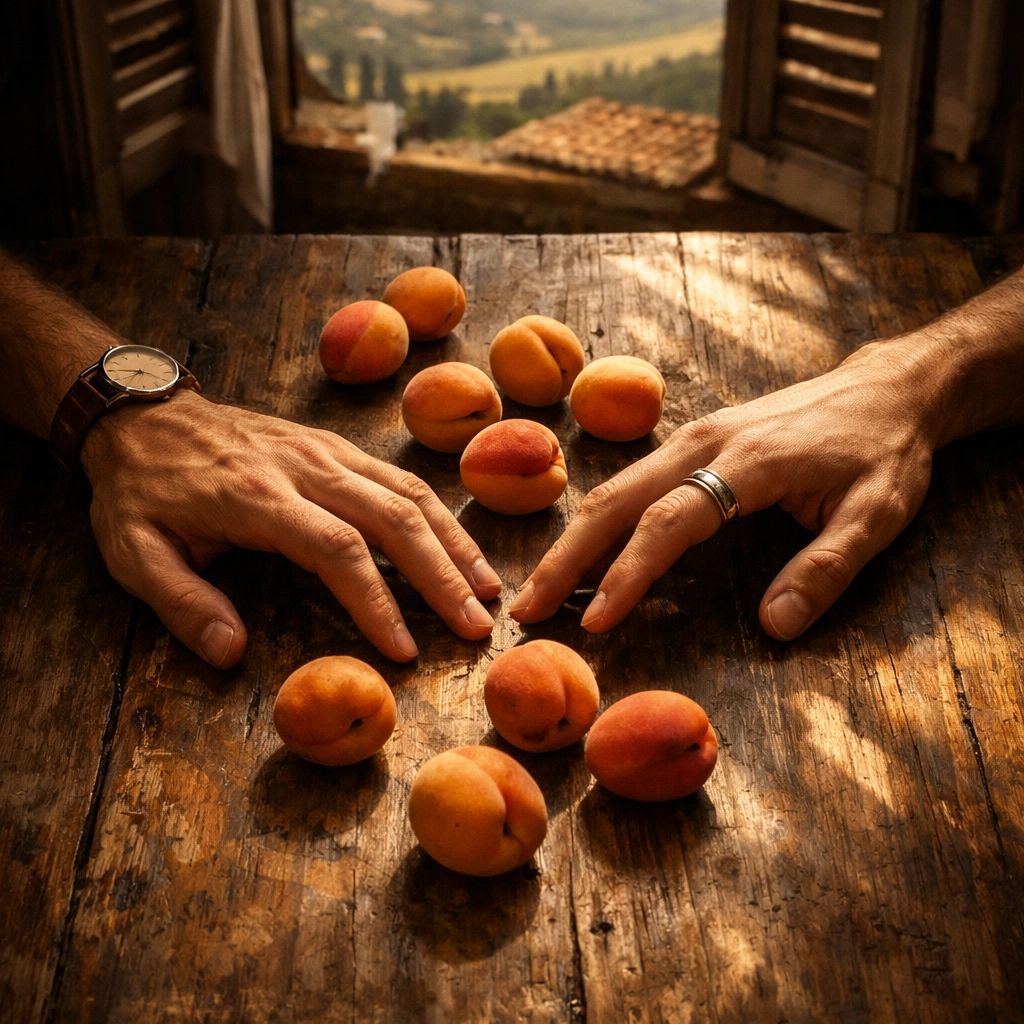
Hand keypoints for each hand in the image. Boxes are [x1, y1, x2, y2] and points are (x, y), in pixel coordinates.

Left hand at [80, 390, 501, 666]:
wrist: (145, 414)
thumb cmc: (141, 490)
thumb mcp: (133, 552)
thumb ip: (182, 603)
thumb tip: (231, 653)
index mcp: (259, 498)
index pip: (337, 550)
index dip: (377, 601)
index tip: (405, 649)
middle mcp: (306, 468)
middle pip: (393, 519)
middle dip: (441, 577)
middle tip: (475, 627)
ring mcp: (328, 452)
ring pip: (409, 493)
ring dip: (454, 544)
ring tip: (488, 590)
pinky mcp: (337, 447)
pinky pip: (401, 479)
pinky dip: (440, 516)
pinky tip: (459, 548)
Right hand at [510, 331, 957, 639]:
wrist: (890, 387)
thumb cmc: (884, 451)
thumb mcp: (876, 514)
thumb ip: (824, 570)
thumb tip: (774, 627)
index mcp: (747, 461)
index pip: (669, 523)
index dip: (627, 575)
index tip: (594, 622)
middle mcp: (704, 441)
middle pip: (615, 499)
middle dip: (566, 557)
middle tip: (527, 609)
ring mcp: (693, 435)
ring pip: (614, 487)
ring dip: (572, 540)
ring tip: (541, 589)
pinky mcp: (693, 439)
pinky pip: (631, 481)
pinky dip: (598, 520)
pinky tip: (583, 553)